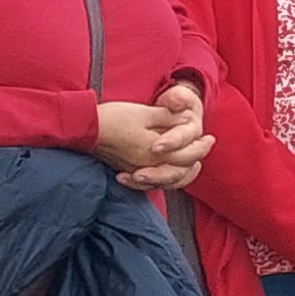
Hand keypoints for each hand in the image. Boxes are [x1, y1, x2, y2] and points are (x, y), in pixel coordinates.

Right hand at [93, 81, 207, 186]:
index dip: (201, 146)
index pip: (187, 154)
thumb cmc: (114, 118)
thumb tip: (188, 117)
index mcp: (155, 151)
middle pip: (181, 168)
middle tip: (207, 144)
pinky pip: (153, 183)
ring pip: (169, 180)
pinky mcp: (129, 170)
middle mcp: (148, 165)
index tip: (210, 137)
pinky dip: (166, 179)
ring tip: (195, 163)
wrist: (84, 129)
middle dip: (197, 156)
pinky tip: (170, 174)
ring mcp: (138, 170)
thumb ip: (168, 117)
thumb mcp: (144, 113)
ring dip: (184, 171)